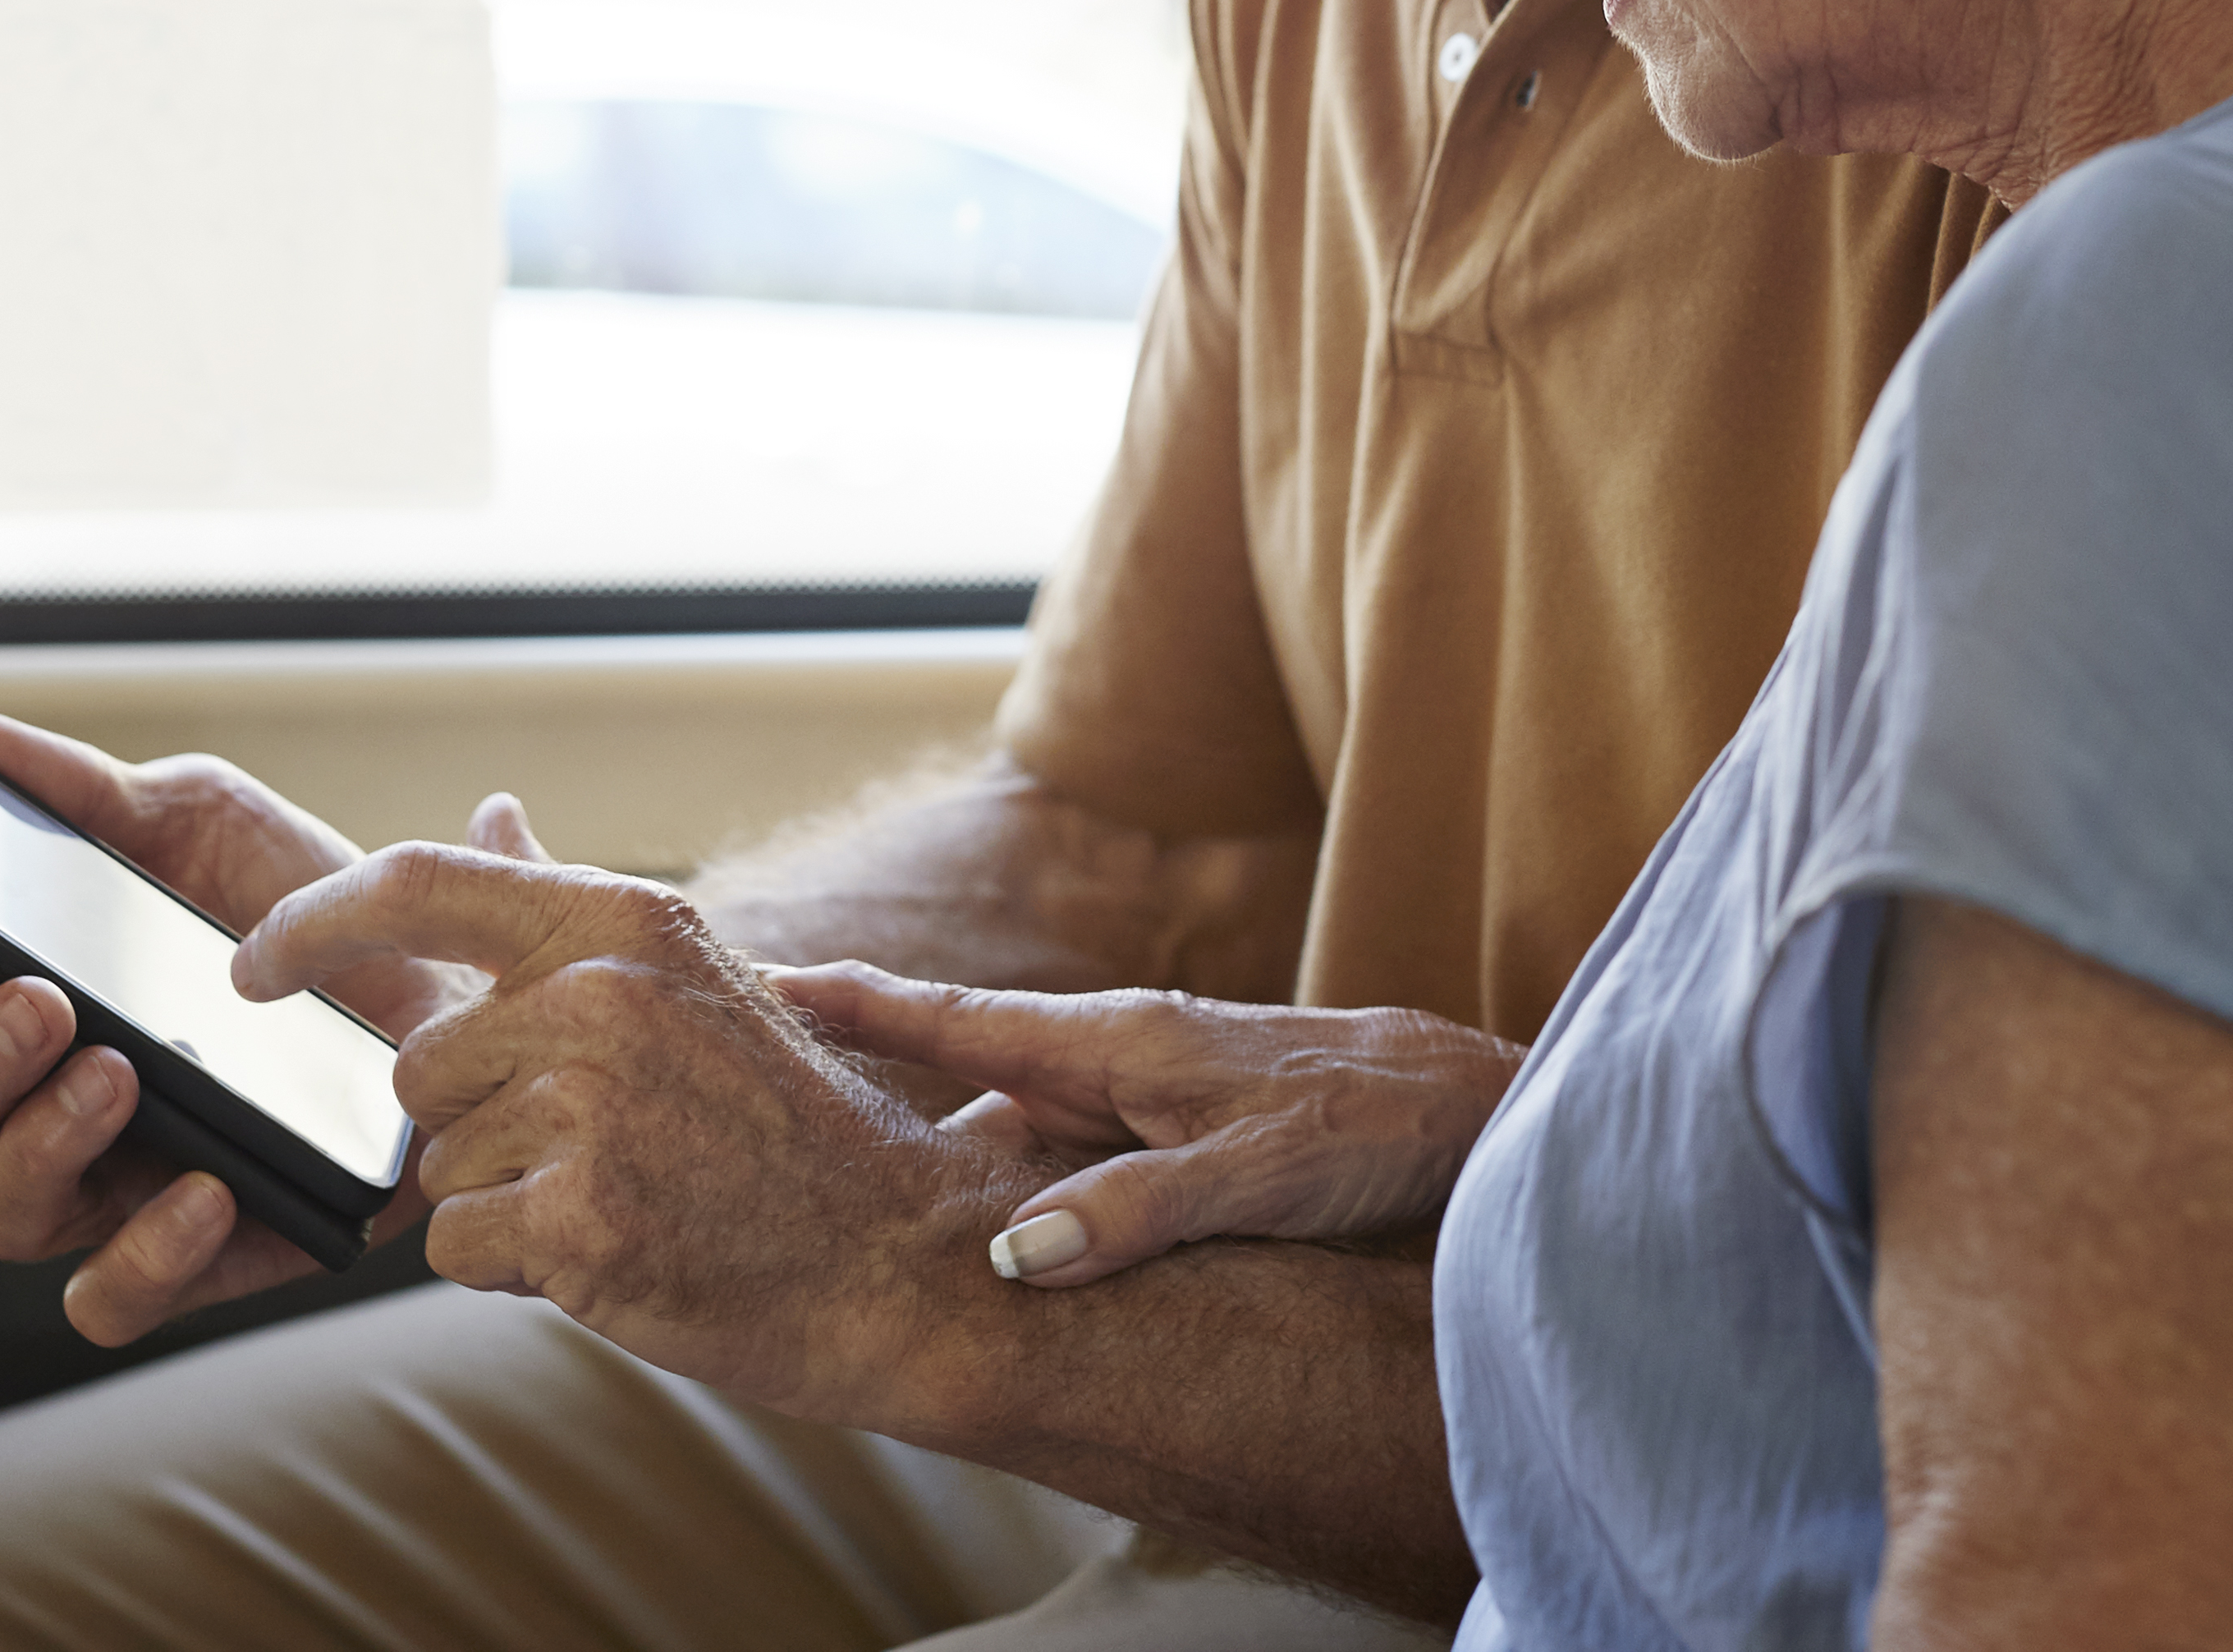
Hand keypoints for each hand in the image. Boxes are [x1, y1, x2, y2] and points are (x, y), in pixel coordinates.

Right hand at [0, 712, 510, 1345]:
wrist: (453, 983)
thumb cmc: (308, 905)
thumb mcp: (203, 822)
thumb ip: (83, 790)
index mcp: (28, 998)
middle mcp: (46, 1105)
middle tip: (40, 1005)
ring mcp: (114, 1188)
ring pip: (2, 1215)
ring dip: (42, 1145)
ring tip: (121, 1074)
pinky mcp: (199, 1259)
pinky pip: (112, 1300)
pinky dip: (143, 1255)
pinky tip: (203, 1186)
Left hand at [238, 813, 1042, 1426]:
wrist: (887, 1256)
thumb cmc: (778, 1122)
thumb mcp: (680, 975)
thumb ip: (560, 896)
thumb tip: (489, 812)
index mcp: (619, 923)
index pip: (414, 885)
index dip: (309, 922)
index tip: (250, 966)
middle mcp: (599, 998)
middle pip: (420, 1069)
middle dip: (472, 1123)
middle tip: (590, 1146)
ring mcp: (590, 1111)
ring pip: (438, 1169)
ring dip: (502, 1200)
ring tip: (621, 1194)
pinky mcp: (581, 1223)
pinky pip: (459, 1250)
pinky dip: (512, 1268)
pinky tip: (610, 1249)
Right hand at [772, 966, 1519, 1288]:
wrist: (1477, 1110)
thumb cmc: (1378, 1129)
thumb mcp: (1256, 1177)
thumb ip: (1137, 1210)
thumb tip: (1012, 1257)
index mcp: (1119, 1044)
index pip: (955, 1016)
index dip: (854, 1001)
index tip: (755, 975)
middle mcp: (1120, 1054)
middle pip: (962, 1053)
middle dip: (863, 1055)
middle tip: (757, 1063)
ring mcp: (1148, 1086)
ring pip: (1011, 1100)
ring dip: (931, 1112)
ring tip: (839, 1139)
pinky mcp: (1180, 1122)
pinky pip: (1063, 1135)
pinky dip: (1007, 1154)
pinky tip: (984, 1198)